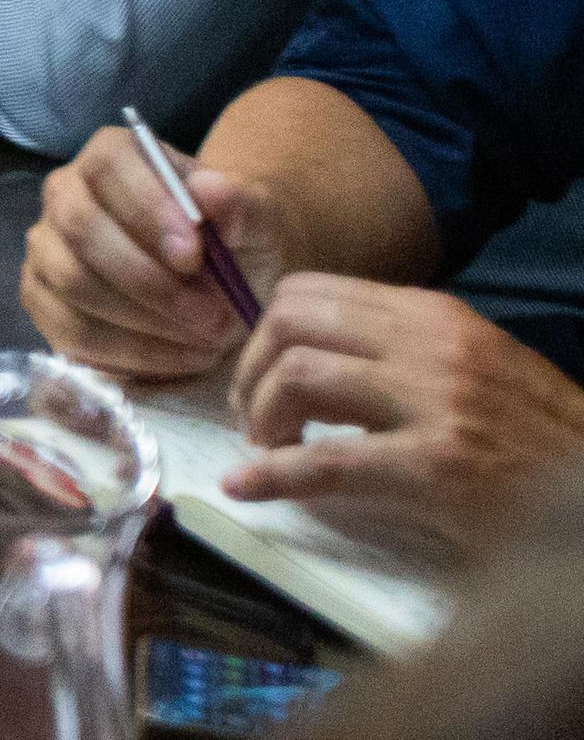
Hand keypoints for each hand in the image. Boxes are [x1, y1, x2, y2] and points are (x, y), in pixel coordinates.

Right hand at [21, 125, 289, 378]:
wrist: (222, 283)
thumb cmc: (234, 241)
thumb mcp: (257, 221)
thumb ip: (242, 204)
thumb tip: (210, 189)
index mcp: (111, 155)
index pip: (108, 166)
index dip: (145, 208)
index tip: (194, 256)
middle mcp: (65, 194)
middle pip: (81, 228)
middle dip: (148, 280)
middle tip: (212, 316)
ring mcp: (47, 250)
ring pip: (74, 283)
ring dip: (145, 321)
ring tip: (205, 340)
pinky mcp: (42, 302)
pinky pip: (70, 332)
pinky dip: (130, 353)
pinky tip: (180, 358)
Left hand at [224, 276, 583, 562]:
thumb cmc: (534, 433)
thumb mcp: (471, 364)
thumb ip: (397, 350)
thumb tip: (309, 359)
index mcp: (433, 316)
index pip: (311, 293)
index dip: (268, 333)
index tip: (265, 373)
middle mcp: (431, 345)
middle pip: (291, 323)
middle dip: (252, 369)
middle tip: (255, 415)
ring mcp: (436, 401)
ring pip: (300, 375)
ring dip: (262, 415)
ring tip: (269, 448)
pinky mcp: (437, 465)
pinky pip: (327, 461)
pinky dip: (273, 476)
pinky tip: (247, 488)